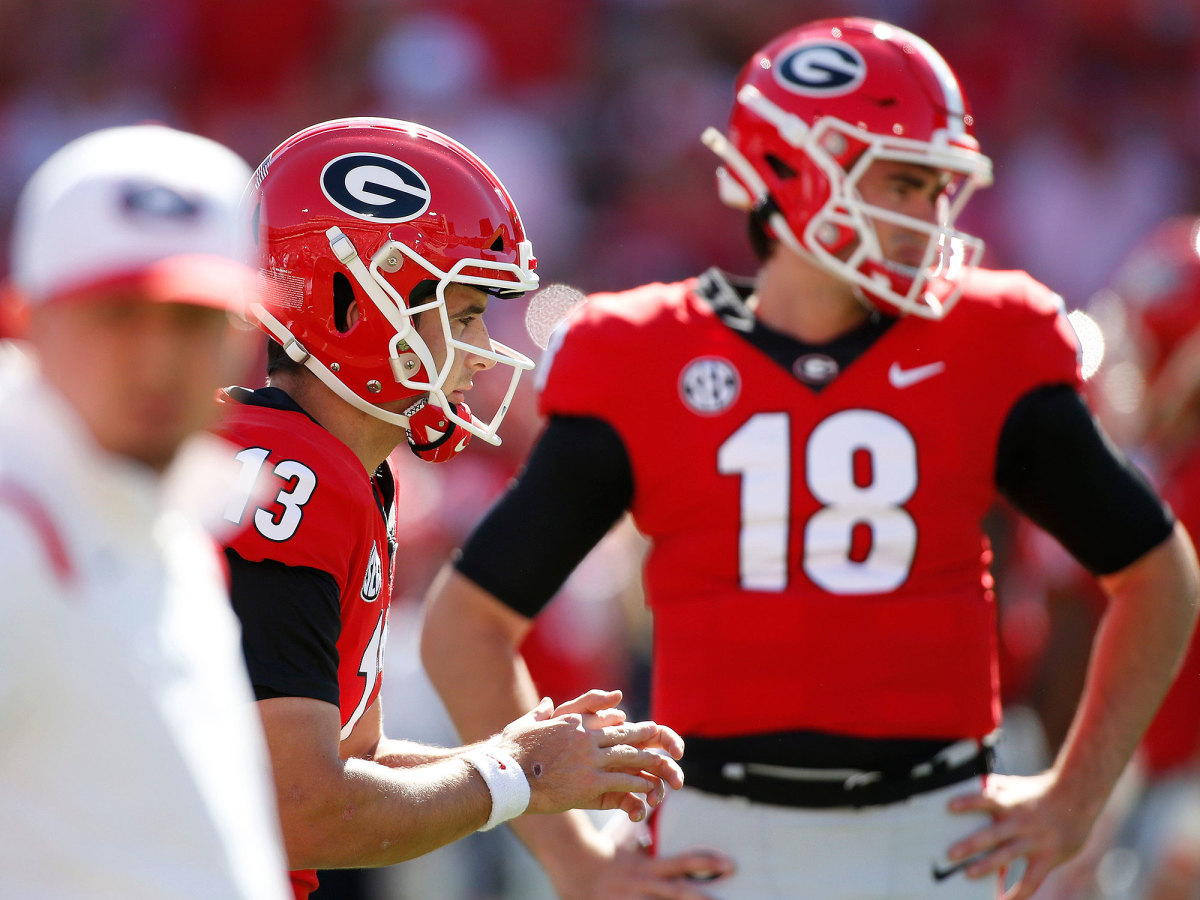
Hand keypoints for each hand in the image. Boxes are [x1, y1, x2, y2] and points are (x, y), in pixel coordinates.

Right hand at [497, 697, 685, 821]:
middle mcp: (586, 737)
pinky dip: (638, 786)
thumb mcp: (527, 723)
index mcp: (574, 722)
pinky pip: (622, 783)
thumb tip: (547, 704)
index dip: (628, 725)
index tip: (641, 727)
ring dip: (651, 764)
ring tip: (667, 769)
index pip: (610, 721)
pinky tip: (650, 790)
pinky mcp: (588, 784)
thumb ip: (542, 712)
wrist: (503, 774)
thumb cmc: (510, 751)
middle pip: (626, 737)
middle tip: (668, 744)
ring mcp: (589, 760)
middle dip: (649, 740)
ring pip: (629, 759)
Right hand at [551, 816, 733, 899]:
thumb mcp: (627, 836)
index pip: (682, 862)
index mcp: (648, 866)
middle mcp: (643, 884)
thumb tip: (661, 799)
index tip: (729, 864)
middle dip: (703, 897)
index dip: (706, 862)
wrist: (570, 862)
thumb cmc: (604, 850)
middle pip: (678, 893)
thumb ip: (645, 826)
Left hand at [944, 771, 1103, 899]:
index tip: (949, 806)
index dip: (968, 802)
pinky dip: (1018, 893)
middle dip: (971, 844)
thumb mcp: (1017, 784)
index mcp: (1009, 802)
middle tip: (950, 854)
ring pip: (1008, 856)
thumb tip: (974, 783)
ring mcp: (1033, 841)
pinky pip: (1031, 880)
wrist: (1078, 797)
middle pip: (993, 834)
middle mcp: (1019, 822)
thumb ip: (995, 786)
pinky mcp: (1047, 857)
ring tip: (968, 874)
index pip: (985, 800)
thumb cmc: (1041, 790)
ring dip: (987, 866)